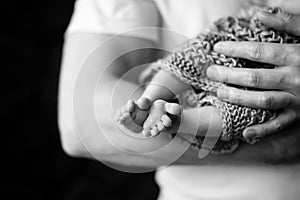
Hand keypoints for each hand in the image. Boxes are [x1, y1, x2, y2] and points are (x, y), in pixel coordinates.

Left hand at [206, 7, 299, 139]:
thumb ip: (287, 22)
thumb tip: (259, 13)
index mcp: (296, 56)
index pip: (259, 51)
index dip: (235, 49)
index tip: (217, 48)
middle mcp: (295, 78)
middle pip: (256, 77)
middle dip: (229, 75)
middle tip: (211, 72)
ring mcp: (297, 99)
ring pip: (263, 101)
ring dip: (239, 98)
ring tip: (219, 93)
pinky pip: (280, 125)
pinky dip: (263, 131)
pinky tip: (246, 134)